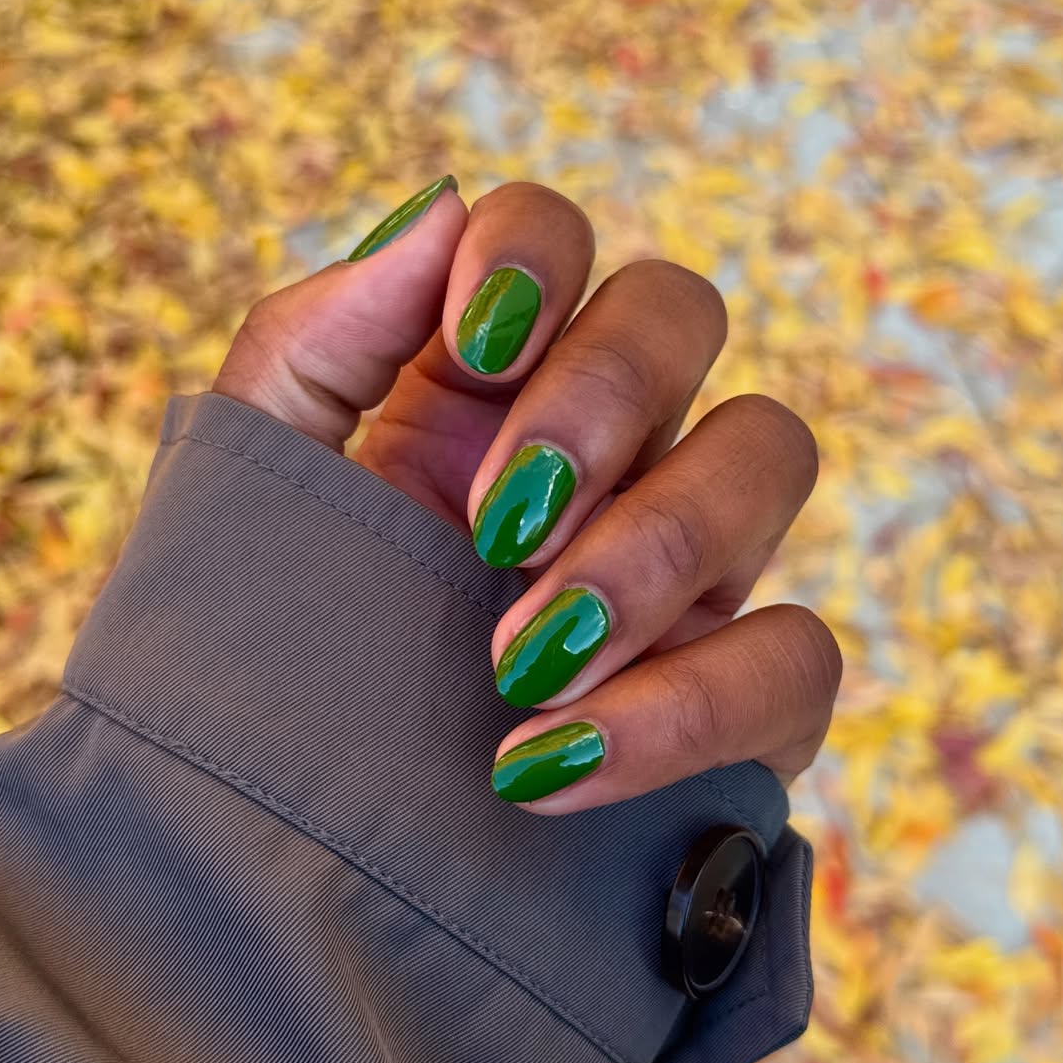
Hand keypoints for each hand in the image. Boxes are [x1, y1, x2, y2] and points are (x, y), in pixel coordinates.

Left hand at [215, 178, 840, 812]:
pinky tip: (551, 763)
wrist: (302, 849)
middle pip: (682, 311)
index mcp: (485, 382)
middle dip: (601, 398)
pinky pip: (799, 654)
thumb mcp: (263, 491)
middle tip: (498, 521)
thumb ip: (319, 342)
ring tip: (516, 659)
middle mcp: (608, 441)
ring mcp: (692, 559)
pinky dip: (686, 705)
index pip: (557, 237)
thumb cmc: (285, 650)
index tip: (467, 345)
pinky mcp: (745, 690)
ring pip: (768, 452)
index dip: (534, 255)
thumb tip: (436, 213)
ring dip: (650, 547)